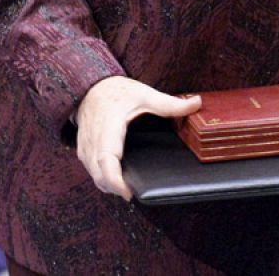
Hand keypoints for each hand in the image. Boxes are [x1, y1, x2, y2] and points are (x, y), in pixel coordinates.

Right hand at [74, 75, 201, 200]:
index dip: (115, 180)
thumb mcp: (144, 94)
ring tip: (128, 186)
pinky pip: (91, 170)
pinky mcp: (82, 150)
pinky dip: (102, 177)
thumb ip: (170, 103)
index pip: (107, 159)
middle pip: (99, 174)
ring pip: (94, 176)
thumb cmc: (117, 91)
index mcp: (109, 126)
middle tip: (136, 192)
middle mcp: (93, 139)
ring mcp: (85, 146)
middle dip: (115, 188)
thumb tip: (197, 103)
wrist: (91, 86)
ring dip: (108, 185)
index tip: (129, 192)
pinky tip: (117, 176)